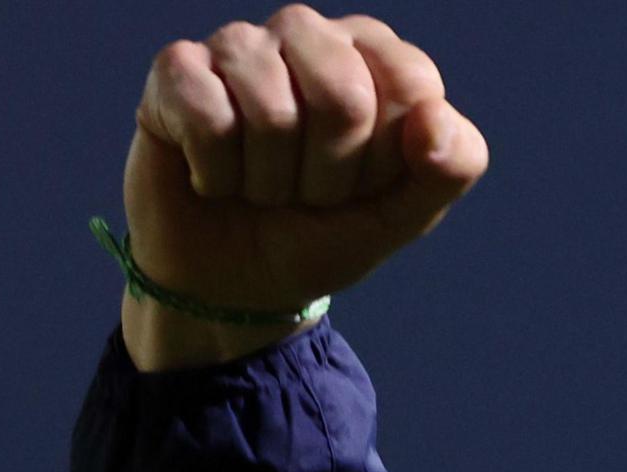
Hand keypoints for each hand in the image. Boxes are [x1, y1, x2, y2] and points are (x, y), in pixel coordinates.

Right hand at [115, 7, 486, 368]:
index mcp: (375, 55)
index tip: (366, 185)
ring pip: (270, 111)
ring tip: (263, 187)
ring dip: (270, 181)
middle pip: (342, 96)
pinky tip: (215, 177)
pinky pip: (206, 118)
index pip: (410, 85)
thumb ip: (450, 167)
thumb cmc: (323, 234)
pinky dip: (217, 174)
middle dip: (330, 176)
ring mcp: (239, 45)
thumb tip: (434, 117)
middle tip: (309, 192)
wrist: (237, 283)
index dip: (389, 160)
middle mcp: (308, 33)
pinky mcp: (176, 70)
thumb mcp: (404, 215)